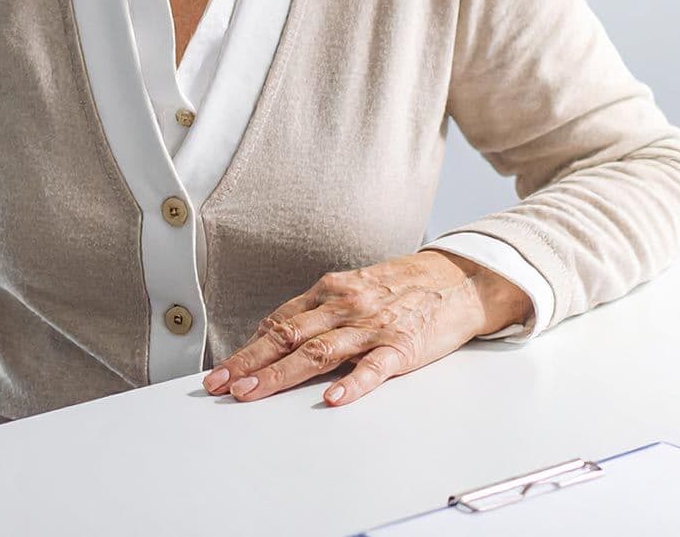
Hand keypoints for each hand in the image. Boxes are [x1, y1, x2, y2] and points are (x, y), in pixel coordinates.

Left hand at [203, 251, 532, 407]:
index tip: (221, 372)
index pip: (280, 322)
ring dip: (282, 374)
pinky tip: (331, 399)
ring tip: (254, 393)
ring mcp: (372, 327)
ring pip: (319, 352)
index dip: (247, 348)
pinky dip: (351, 384)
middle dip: (250, 362)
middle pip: (289, 336)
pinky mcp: (401, 346)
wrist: (458, 279)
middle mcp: (346, 306)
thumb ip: (319, 311)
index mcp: (332, 292)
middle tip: (221, 385)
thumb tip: (274, 335)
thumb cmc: (403, 287)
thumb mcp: (355, 289)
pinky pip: (372, 368)